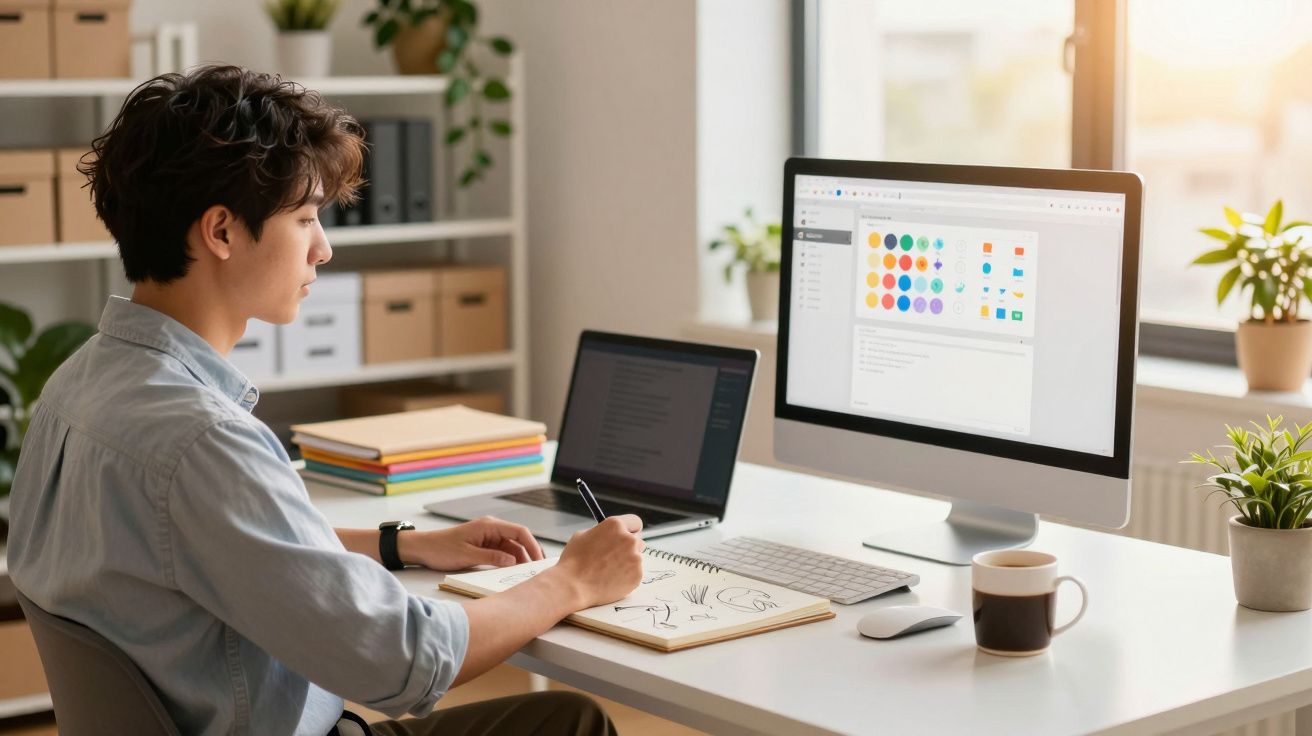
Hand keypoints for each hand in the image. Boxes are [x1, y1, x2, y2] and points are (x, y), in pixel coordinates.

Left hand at [400, 517, 544, 570]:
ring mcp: (488, 537)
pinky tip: (513, 572)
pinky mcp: (484, 546)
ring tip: (528, 573)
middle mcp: (492, 529)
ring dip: (520, 559)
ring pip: (512, 547)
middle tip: (538, 570)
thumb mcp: (467, 555)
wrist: (422, 548)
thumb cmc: (441, 549)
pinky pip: (502, 552)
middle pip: (519, 539)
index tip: (539, 560)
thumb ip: (491, 557)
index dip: (532, 545)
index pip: (519, 532)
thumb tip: (512, 560)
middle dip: (530, 553)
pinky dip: (510, 561)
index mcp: (489, 526)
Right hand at [550, 515, 644, 608]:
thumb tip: (607, 535)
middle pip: (638, 541)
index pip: (635, 522)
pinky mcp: (637, 575)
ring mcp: (635, 558)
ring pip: (636, 559)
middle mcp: (629, 539)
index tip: (627, 535)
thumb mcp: (582, 536)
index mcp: (615, 525)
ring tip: (607, 572)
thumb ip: (601, 533)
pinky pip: (635, 574)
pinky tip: (610, 580)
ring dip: (626, 563)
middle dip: (628, 547)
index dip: (630, 529)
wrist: (573, 586)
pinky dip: (626, 577)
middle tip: (615, 556)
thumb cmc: (573, 561)